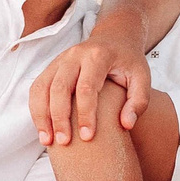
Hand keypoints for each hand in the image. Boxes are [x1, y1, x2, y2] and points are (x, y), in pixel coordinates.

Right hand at [31, 18, 151, 145]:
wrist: (115, 38)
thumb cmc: (129, 62)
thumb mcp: (142, 78)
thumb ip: (138, 102)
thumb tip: (126, 124)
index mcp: (98, 56)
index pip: (87, 87)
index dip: (85, 113)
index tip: (87, 137)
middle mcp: (75, 55)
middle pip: (60, 87)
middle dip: (60, 117)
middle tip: (64, 142)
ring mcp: (59, 60)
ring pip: (42, 87)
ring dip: (42, 115)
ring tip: (48, 141)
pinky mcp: (51, 67)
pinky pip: (37, 88)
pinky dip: (37, 110)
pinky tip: (44, 130)